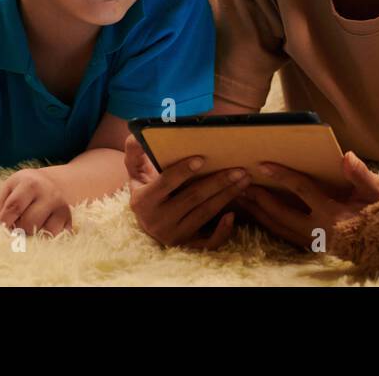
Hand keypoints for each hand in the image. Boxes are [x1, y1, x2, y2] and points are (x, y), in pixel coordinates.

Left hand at [0, 169, 72, 236]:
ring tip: (27, 224)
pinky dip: (44, 237)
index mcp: (30, 183)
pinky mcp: (68, 218)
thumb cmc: (24, 187)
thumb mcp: (8, 188)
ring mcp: (61, 206)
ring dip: (30, 234)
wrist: (52, 182)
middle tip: (14, 224)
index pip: (14, 206)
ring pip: (41, 232)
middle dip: (16, 229)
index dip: (3, 222)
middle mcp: (49, 193)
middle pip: (28, 223)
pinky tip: (40, 228)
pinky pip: (54, 236)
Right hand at [123, 134, 250, 248]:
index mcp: (143, 201)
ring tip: (244, 180)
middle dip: (218, 182)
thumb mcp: (134, 168)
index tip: (202, 158)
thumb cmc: (145, 185)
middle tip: (239, 169)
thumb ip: (134, 150)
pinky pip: (208, 243)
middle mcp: (157, 221)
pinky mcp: (186, 245)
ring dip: (227, 196)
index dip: (183, 171)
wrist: (147, 217)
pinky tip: (233, 214)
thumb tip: (137, 133)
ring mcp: (173, 236)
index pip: (165, 183)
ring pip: (205, 214)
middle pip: (192, 198)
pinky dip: (222, 230)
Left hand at [235, 151, 378, 251]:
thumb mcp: (377, 192)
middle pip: (281, 214)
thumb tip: (347, 156)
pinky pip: (284, 236)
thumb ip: (360, 175)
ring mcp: (314, 242)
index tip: (264, 164)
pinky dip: (268, 225)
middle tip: (240, 184)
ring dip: (258, 213)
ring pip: (279, 228)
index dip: (283, 176)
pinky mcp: (312, 247)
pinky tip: (256, 215)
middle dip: (260, 199)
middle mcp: (319, 231)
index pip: (302, 191)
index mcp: (334, 214)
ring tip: (240, 198)